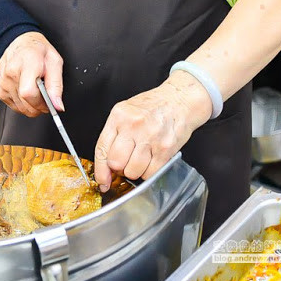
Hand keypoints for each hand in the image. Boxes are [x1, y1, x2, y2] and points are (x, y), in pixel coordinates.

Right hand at [0, 32, 63, 117]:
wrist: (21, 45)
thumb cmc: (38, 51)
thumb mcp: (55, 62)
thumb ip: (56, 85)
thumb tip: (57, 106)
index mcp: (27, 61)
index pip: (28, 93)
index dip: (41, 103)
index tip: (49, 102)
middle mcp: (11, 71)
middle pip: (25, 103)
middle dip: (39, 106)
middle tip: (46, 96)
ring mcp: (3, 82)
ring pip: (21, 108)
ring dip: (32, 105)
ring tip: (35, 89)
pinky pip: (14, 107)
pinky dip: (23, 104)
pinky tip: (26, 91)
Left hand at [93, 72, 211, 190]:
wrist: (180, 99)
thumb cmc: (153, 106)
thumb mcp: (126, 112)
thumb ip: (114, 135)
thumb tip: (105, 166)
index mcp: (119, 116)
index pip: (102, 149)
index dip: (100, 171)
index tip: (102, 181)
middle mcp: (133, 126)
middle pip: (116, 163)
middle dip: (119, 169)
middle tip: (126, 162)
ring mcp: (150, 137)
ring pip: (133, 172)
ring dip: (135, 171)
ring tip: (141, 159)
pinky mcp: (165, 148)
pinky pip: (151, 173)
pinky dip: (149, 172)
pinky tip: (152, 160)